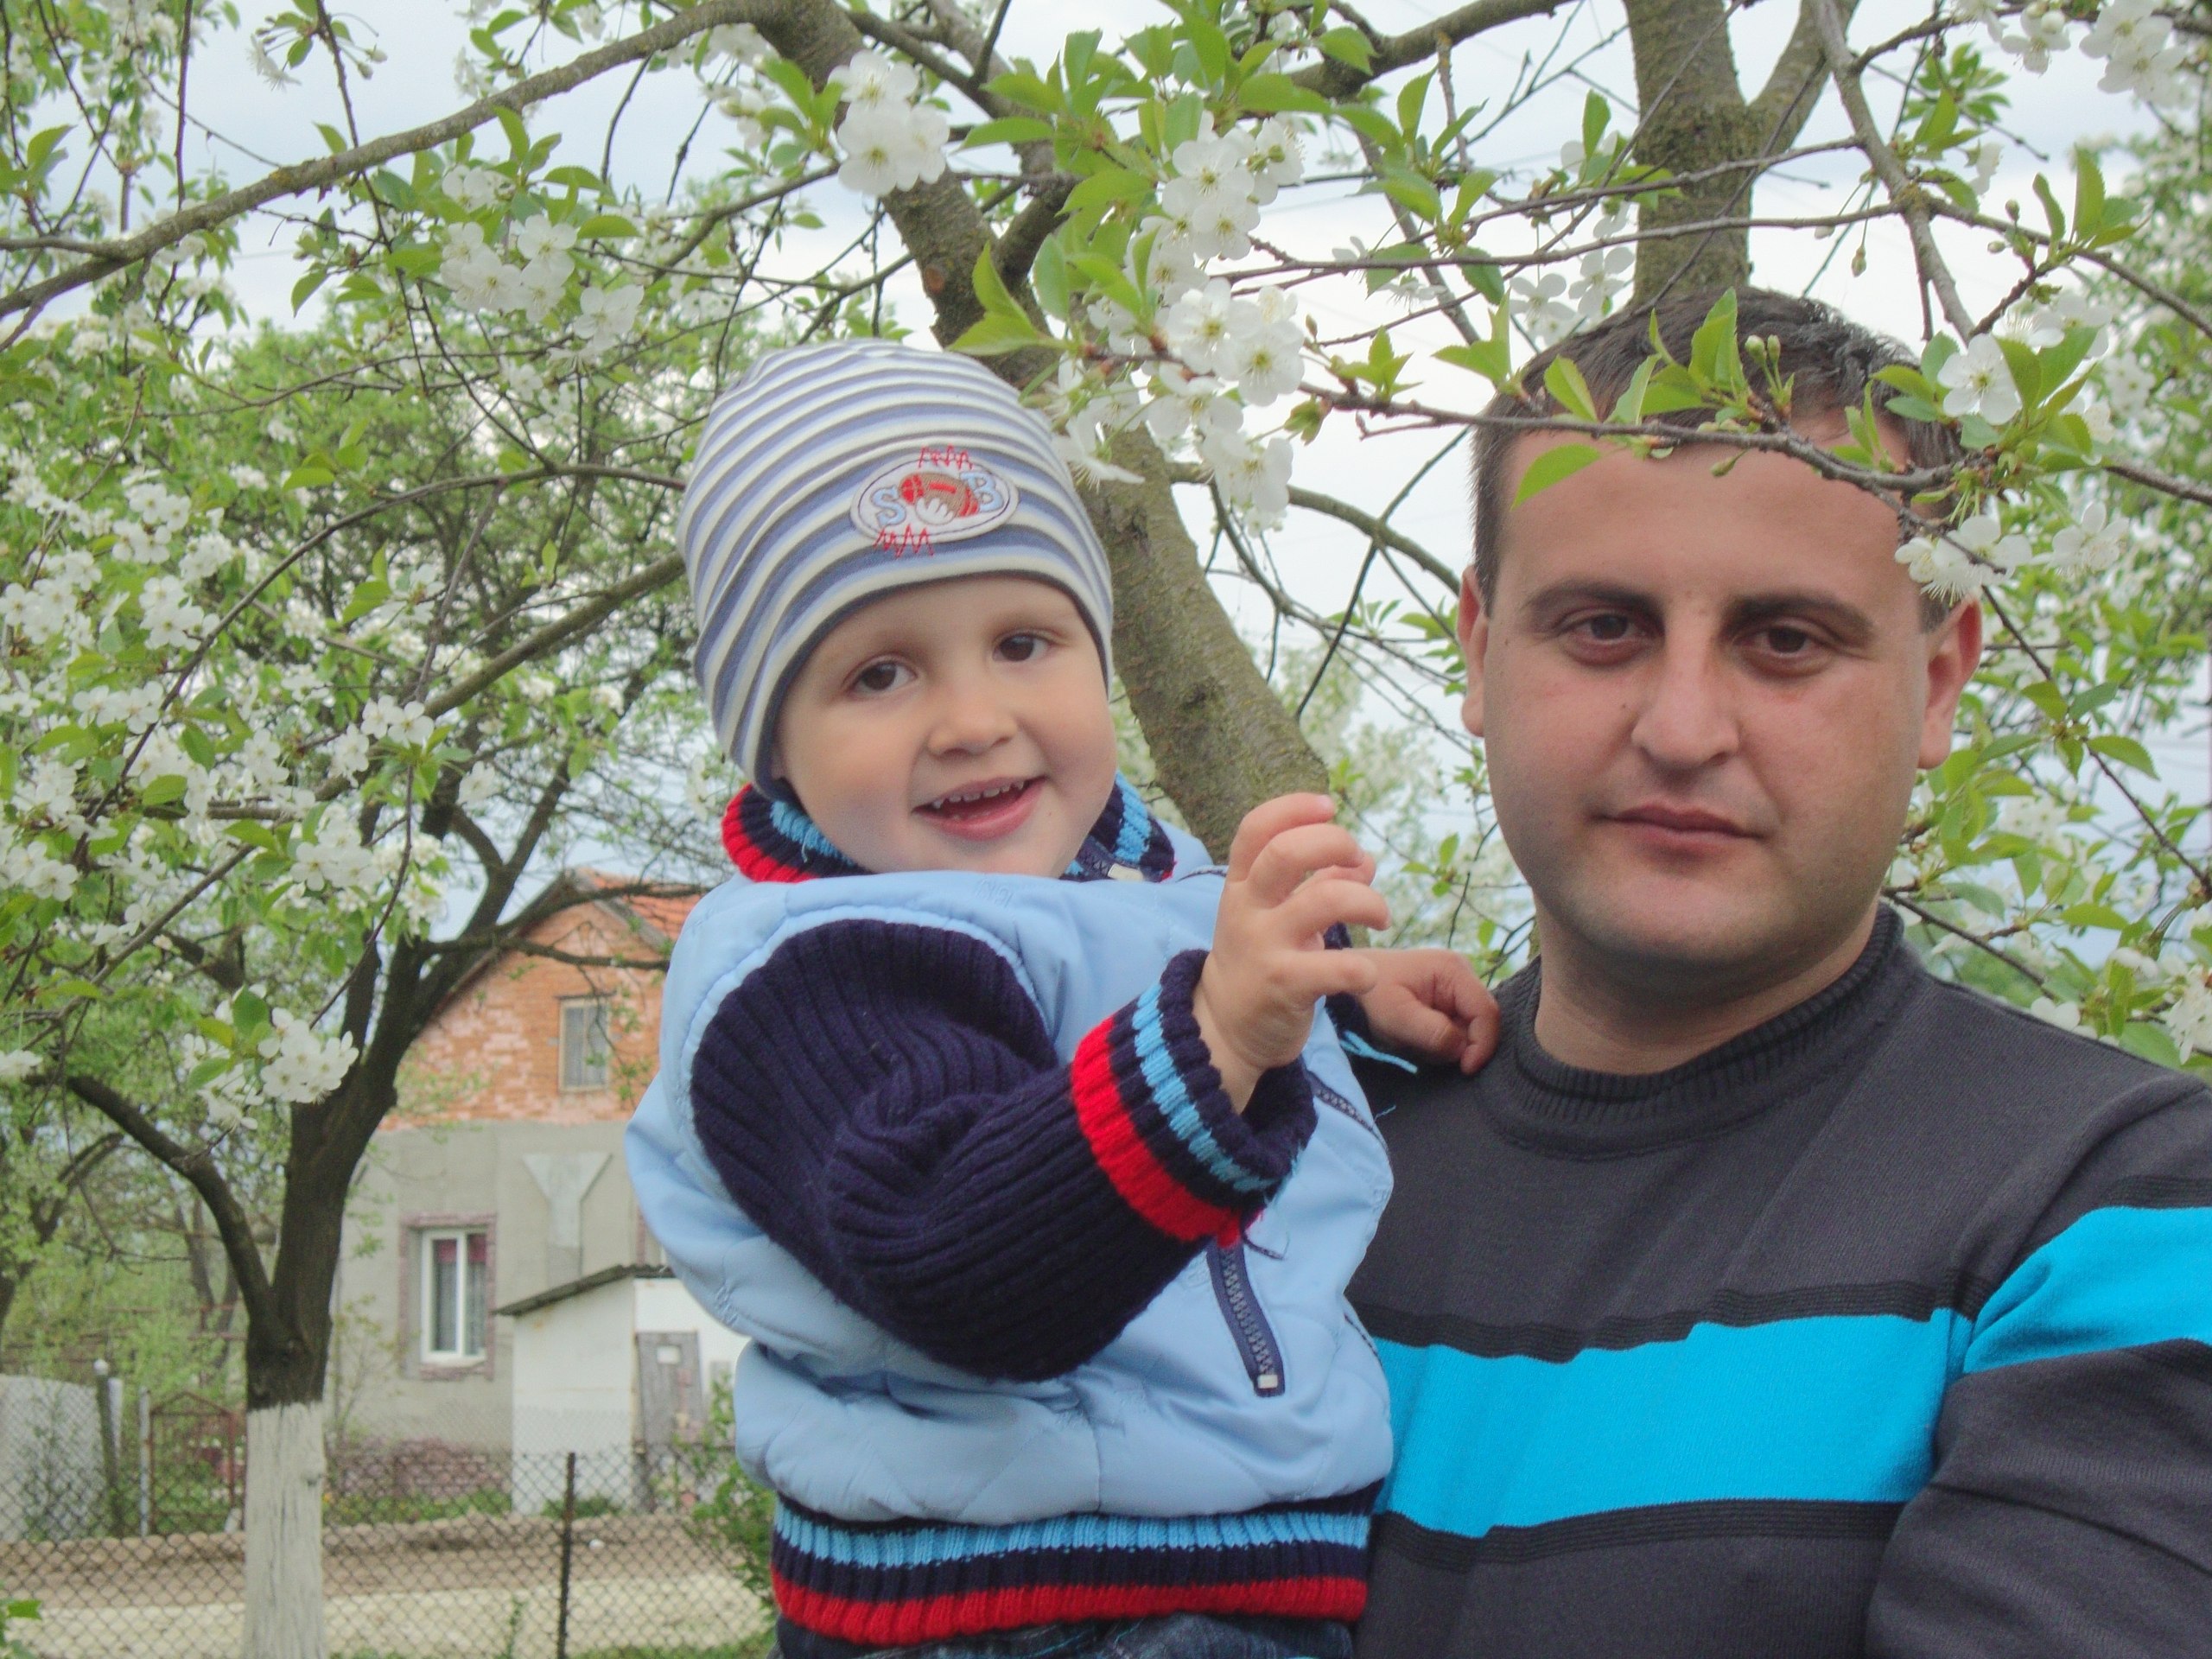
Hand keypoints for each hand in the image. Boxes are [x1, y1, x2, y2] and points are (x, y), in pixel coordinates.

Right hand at [1193, 794, 1389, 1109]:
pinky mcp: (1284, 986)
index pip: (1256, 828)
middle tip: (1357, 860)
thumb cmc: (1258, 960)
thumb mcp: (1274, 915)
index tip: (1328, 806)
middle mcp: (1248, 909)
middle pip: (1287, 853)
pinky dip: (1363, 968)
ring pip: (1325, 901)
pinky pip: (1337, 968)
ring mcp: (1265, 947)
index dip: (1293, 807)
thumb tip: (1365, 859)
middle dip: (1335, 843)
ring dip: (1369, 902)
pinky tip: (1366, 974)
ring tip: (1381, 918)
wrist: (1224, 1028)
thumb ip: (1317, 883)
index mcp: (1240, 885)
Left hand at [1351, 948, 1499, 1073]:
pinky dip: (1441, 1040)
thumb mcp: (1397, 1015)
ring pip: (1469, 1028)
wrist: (1350, 981)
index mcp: (1454, 970)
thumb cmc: (1371, 994)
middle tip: (1429, 1053)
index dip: (1482, 1044)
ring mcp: (1456, 987)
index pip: (1487, 1011)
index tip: (1466, 1069)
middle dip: (1461, 1045)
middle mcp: (1462, 974)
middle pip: (1481, 1021)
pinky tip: (1418, 1038)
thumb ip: (1433, 1032)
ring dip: (1448, 1044)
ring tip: (1416, 1041)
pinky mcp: (1448, 1000)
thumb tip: (1462, 1050)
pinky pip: (1456, 1027)